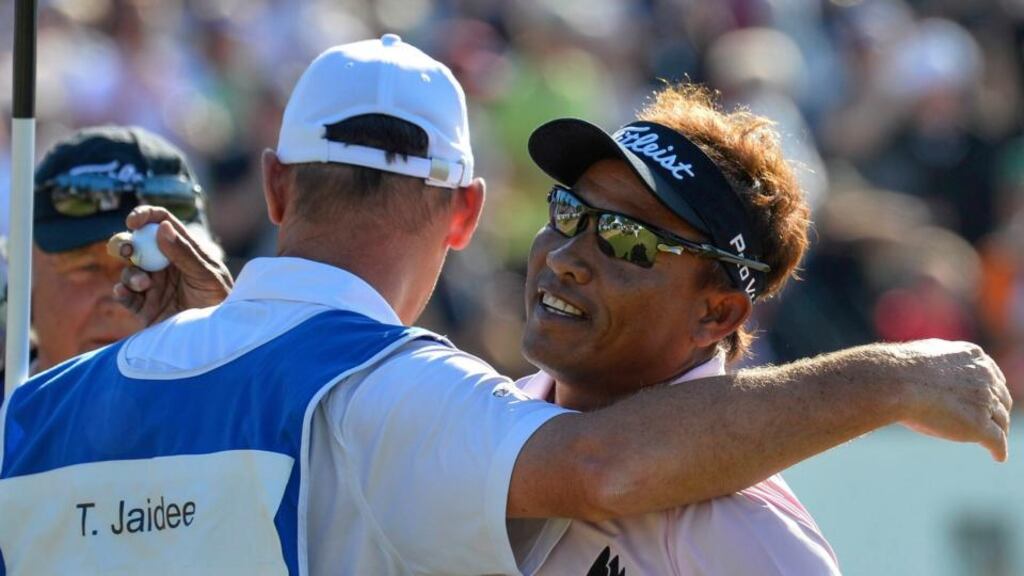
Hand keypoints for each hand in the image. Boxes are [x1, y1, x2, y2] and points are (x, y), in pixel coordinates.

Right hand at [106, 206, 233, 325]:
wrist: (220, 334)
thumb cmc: (221, 300)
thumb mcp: (208, 276)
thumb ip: (185, 254)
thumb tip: (162, 227)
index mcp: (182, 249)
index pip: (160, 223)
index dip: (145, 216)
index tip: (134, 221)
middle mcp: (164, 265)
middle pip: (136, 245)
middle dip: (125, 243)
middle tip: (126, 249)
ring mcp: (153, 286)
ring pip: (129, 271)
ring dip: (131, 274)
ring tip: (144, 283)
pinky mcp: (144, 307)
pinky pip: (126, 296)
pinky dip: (121, 291)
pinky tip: (123, 291)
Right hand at [889, 339, 1011, 461]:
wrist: (897, 382)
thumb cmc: (900, 369)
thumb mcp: (926, 355)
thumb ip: (938, 363)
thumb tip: (928, 369)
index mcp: (974, 357)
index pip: (993, 378)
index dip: (993, 392)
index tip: (990, 402)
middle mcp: (985, 377)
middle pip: (1001, 399)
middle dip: (997, 411)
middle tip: (993, 423)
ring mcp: (985, 402)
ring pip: (1001, 421)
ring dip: (999, 431)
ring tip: (995, 442)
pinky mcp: (979, 426)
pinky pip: (997, 441)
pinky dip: (999, 450)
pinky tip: (998, 456)